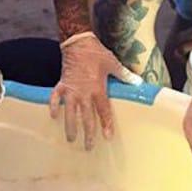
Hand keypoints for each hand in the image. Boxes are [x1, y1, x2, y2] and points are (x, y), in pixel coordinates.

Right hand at [50, 32, 142, 149]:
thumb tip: (138, 83)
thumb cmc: (96, 53)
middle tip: (88, 147)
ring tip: (70, 138)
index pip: (103, 111)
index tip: (107, 137)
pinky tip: (52, 116)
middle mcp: (83, 93)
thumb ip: (124, 75)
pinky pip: (55, 98)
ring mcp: (70, 90)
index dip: (106, 124)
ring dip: (70, 126)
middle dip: (87, 134)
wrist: (77, 43)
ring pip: (69, 113)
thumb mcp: (112, 63)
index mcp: (97, 89)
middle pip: (86, 118)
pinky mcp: (61, 84)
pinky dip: (53, 107)